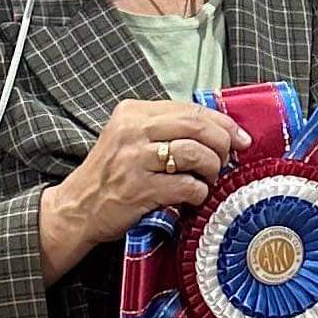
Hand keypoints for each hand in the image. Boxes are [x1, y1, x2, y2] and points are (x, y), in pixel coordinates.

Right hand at [38, 99, 249, 280]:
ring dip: (212, 169)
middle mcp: (133, 131)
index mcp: (133, 112)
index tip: (240, 137)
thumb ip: (165, 128)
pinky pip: (187, 186)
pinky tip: (194, 196)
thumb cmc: (111, 174)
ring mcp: (135, 160)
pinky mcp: (140, 189)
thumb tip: (218, 129)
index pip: (190, 109)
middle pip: (197, 127)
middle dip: (222, 143)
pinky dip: (199, 192)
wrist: (78, 207)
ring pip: (195, 154)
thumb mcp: (130, 138)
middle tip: (229, 159)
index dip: (223, 123)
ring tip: (208, 179)